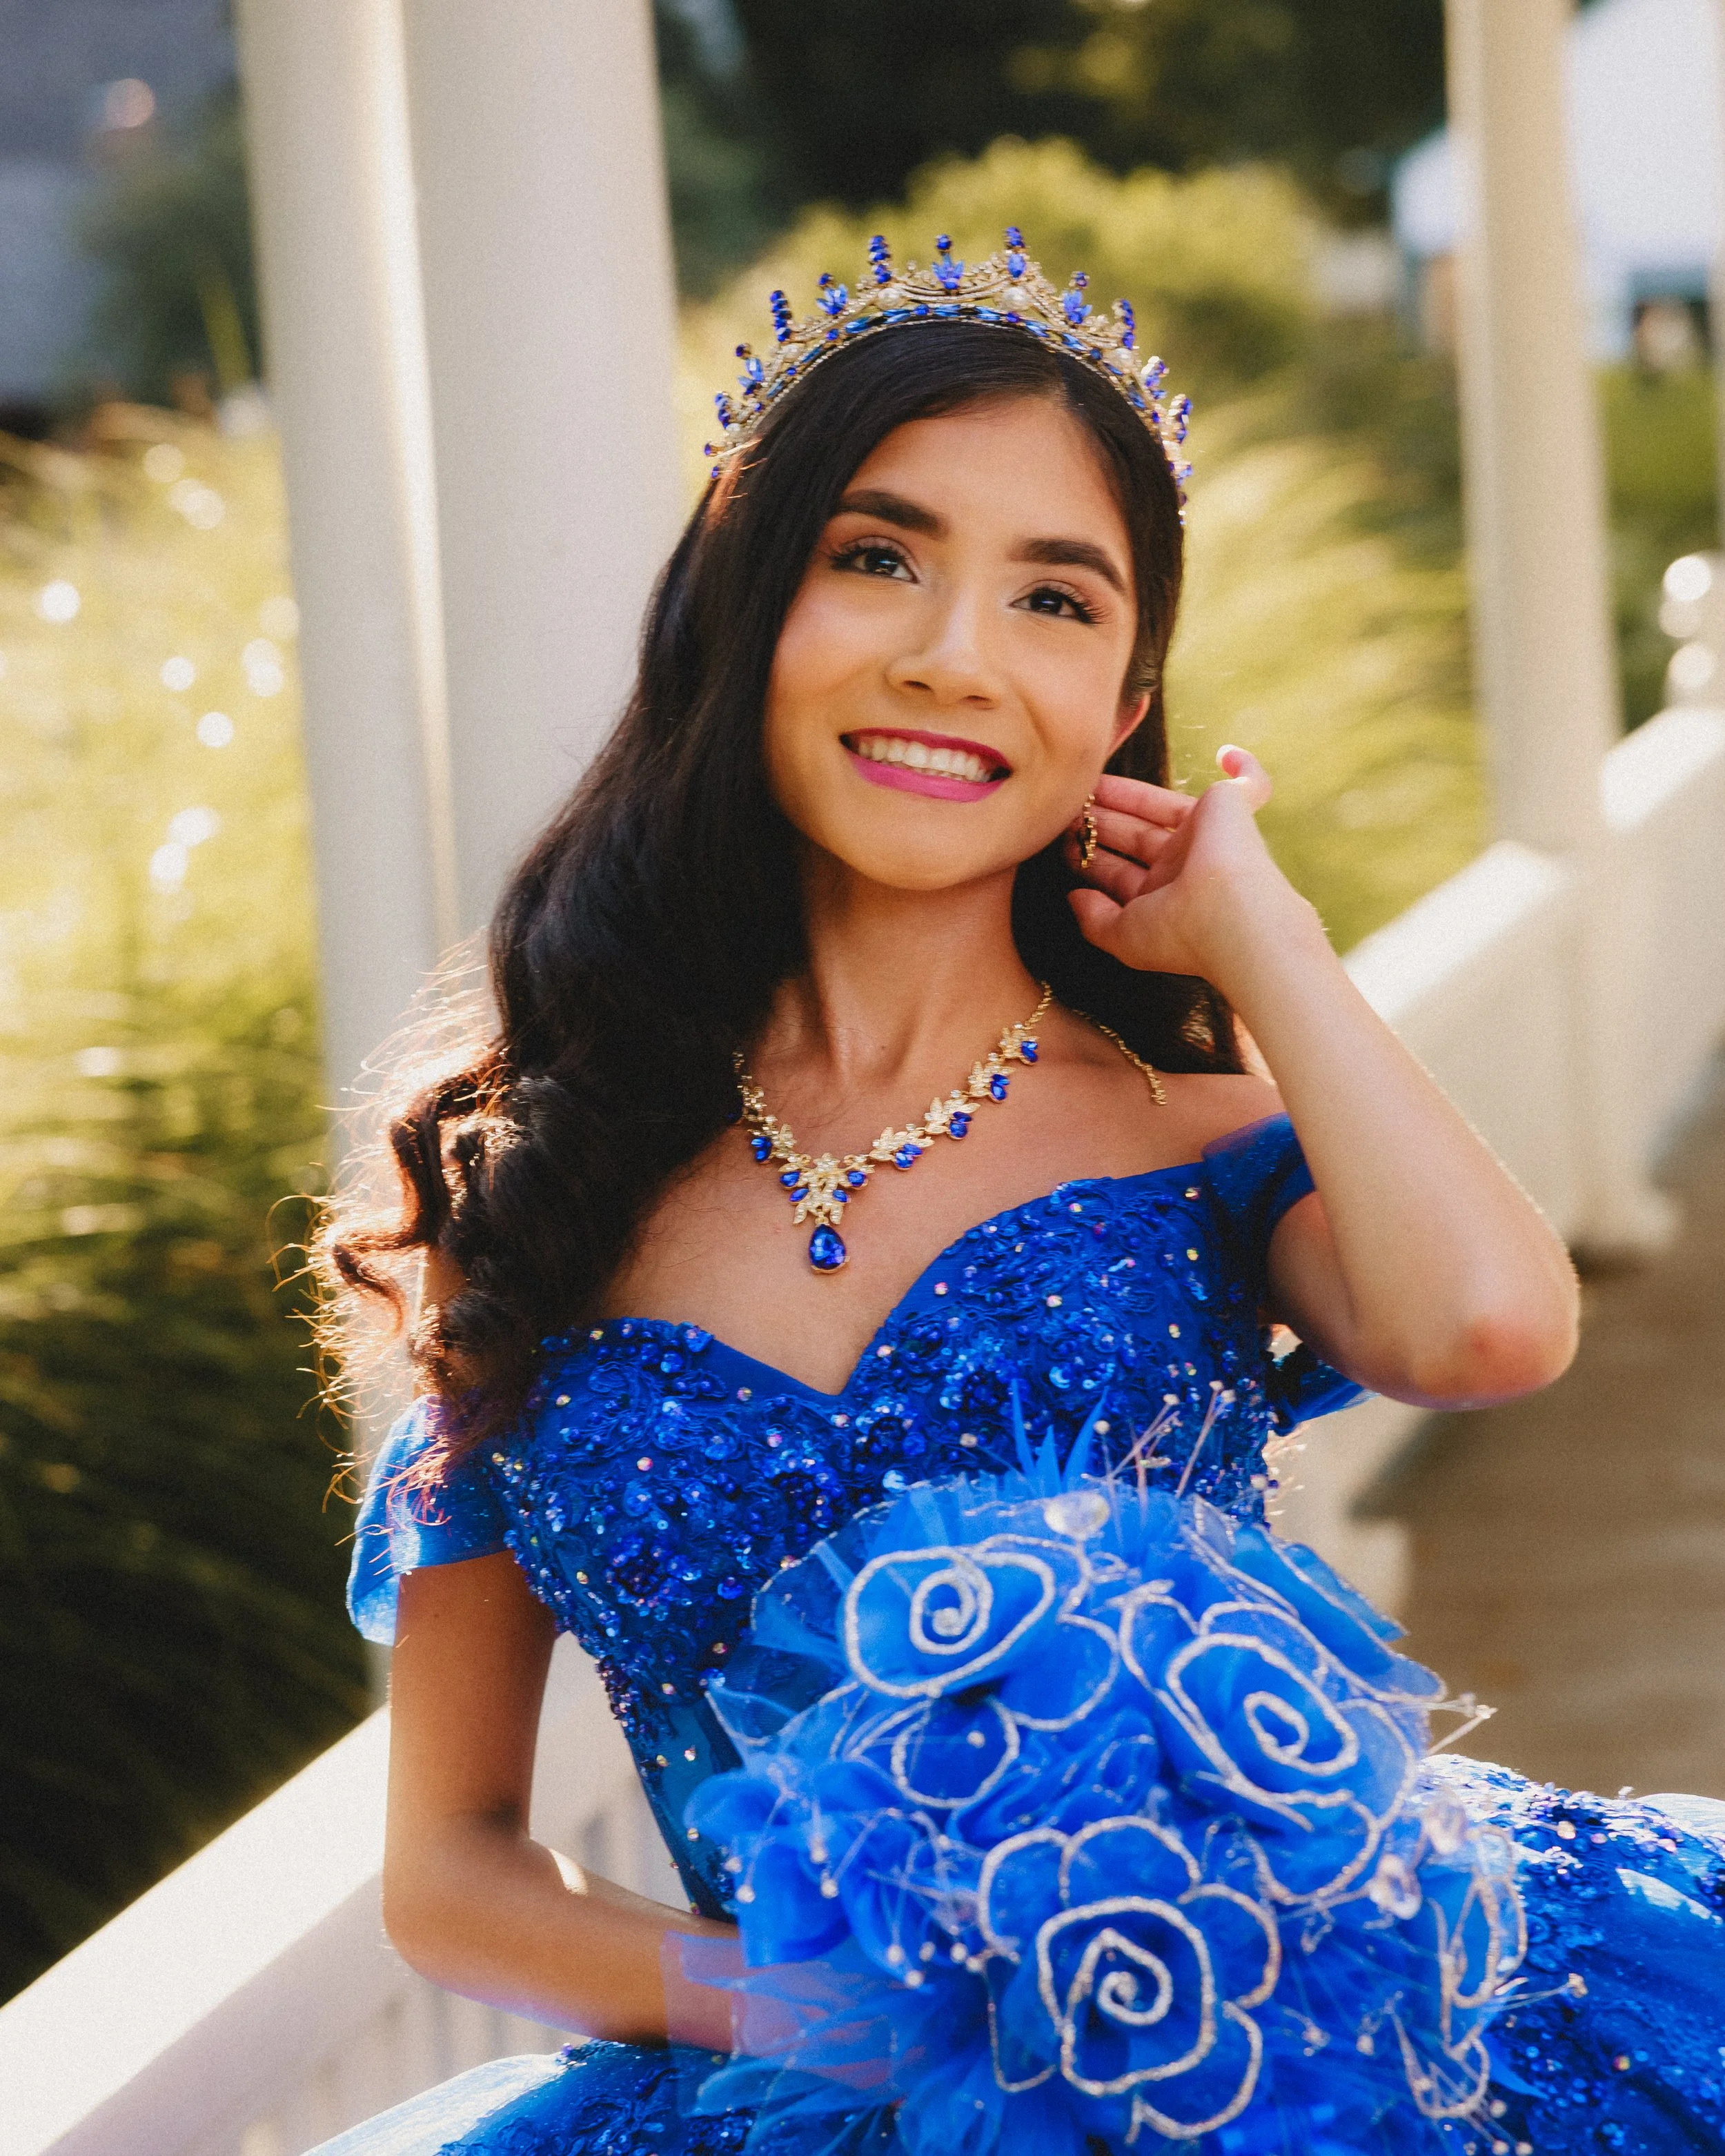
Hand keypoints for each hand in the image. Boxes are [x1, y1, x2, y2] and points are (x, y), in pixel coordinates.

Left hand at [1064, 747, 1304, 979]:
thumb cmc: (1176, 932)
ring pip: (1159, 807)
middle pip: (1134, 836)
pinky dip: (1245, 769)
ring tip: (1082, 785)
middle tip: (1064, 809)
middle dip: (1098, 824)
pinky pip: (1248, 785)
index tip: (1062, 844)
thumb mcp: (1123, 937)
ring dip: (1121, 795)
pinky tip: (1228, 754)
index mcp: (1163, 899)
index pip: (1121, 873)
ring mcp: (1208, 836)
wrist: (1228, 914)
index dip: (1091, 858)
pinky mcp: (1229, 806)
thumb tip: (1074, 898)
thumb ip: (1095, 920)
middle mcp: (1186, 867)